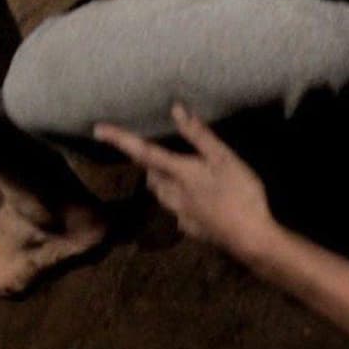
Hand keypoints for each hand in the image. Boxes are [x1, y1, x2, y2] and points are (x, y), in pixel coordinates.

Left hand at [94, 105, 276, 255]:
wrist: (250, 238)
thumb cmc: (239, 193)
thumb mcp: (225, 158)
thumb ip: (199, 135)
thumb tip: (175, 109)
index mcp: (179, 173)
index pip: (144, 152)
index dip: (120, 139)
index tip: (98, 129)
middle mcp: (172, 194)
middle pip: (151, 176)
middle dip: (149, 164)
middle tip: (159, 153)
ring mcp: (180, 215)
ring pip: (161, 195)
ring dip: (162, 183)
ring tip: (176, 175)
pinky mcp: (191, 229)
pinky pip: (177, 212)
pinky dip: (179, 203)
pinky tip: (196, 204)